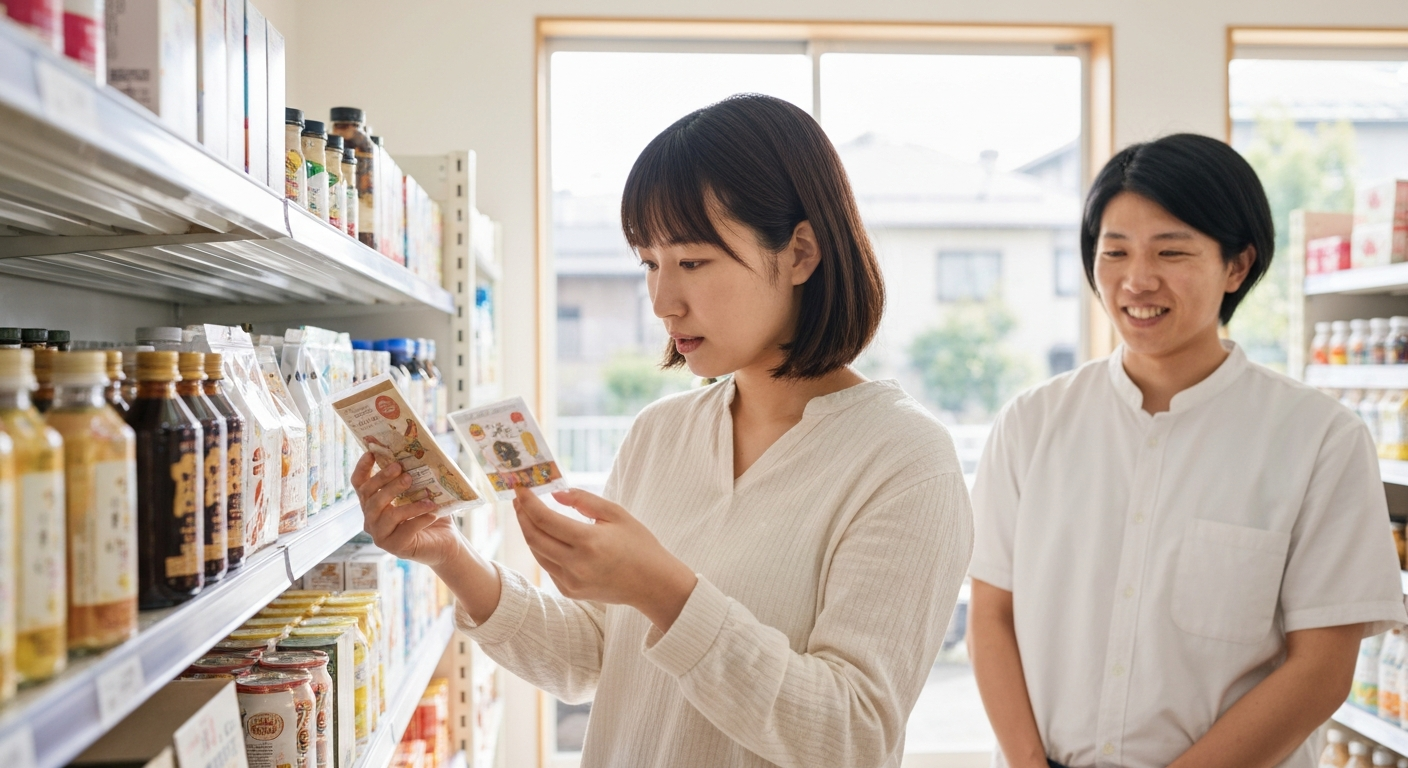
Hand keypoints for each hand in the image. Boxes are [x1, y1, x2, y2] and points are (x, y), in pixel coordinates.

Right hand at [351, 453, 463, 568]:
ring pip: (386, 515)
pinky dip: (419, 519)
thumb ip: (415, 475)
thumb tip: (421, 453)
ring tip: (426, 495)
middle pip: (371, 497)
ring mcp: (380, 535)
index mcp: (373, 503)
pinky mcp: (395, 547)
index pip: (360, 484)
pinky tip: (433, 513)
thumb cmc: (431, 512)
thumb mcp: (421, 491)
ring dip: (407, 503)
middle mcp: (371, 519)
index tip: (371, 453)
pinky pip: (405, 530)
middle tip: (404, 473)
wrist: (446, 542)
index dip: (362, 468)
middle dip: (385, 481)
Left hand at [514, 487, 697, 631]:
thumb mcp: (617, 514)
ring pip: (537, 553)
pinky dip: (543, 549)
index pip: (545, 519)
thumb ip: (584, 500)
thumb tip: (555, 494)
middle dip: (522, 516)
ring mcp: (571, 582)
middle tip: (520, 499)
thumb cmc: (639, 544)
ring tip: (528, 514)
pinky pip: (548, 566)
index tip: (521, 488)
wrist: (653, 584)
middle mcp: (576, 565)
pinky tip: (546, 536)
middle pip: (533, 537)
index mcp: (589, 542)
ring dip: (529, 532)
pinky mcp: (570, 592)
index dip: (528, 502)